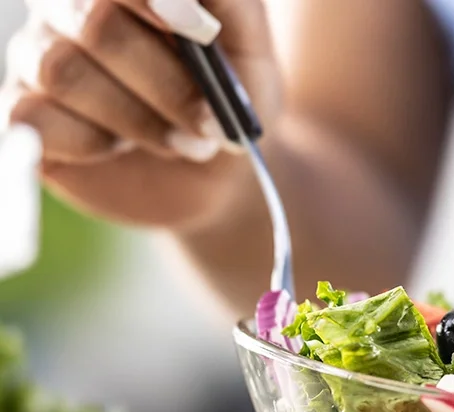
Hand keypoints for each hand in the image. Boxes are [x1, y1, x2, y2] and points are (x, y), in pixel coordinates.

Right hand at [1, 0, 281, 229]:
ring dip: (138, 120)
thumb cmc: (230, 97)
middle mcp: (69, 8)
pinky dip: (90, 143)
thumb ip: (229, 2)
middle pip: (97, 24)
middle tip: (210, 123)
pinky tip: (119, 148)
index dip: (156, 1)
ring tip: (180, 143)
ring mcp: (37, 57)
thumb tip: (191, 0)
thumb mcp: (250, 46)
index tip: (201, 30)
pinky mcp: (23, 113)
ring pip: (64, 72)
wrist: (217, 171)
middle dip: (167, 85)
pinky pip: (32, 118)